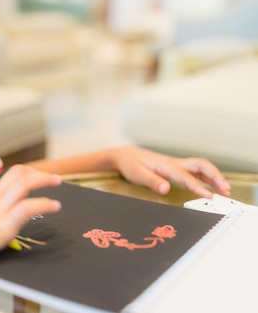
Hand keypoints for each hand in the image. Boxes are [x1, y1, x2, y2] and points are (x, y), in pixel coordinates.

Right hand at [0, 165, 61, 266]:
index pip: (2, 182)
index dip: (19, 181)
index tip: (28, 183)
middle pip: (17, 174)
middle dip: (36, 173)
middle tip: (50, 177)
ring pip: (25, 183)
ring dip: (44, 180)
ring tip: (57, 182)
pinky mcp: (3, 223)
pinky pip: (28, 207)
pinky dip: (44, 204)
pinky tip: (54, 206)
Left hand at [112, 146, 230, 198]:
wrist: (126, 156)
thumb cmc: (131, 165)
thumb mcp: (137, 175)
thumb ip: (152, 182)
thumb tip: (166, 189)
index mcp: (166, 166)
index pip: (186, 176)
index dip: (198, 186)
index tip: (209, 196)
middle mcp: (174, 163)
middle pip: (200, 165)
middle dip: (215, 176)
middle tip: (226, 189)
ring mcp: (176, 164)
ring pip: (201, 167)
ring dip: (214, 176)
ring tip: (225, 189)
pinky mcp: (176, 167)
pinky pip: (195, 170)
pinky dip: (207, 176)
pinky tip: (213, 185)